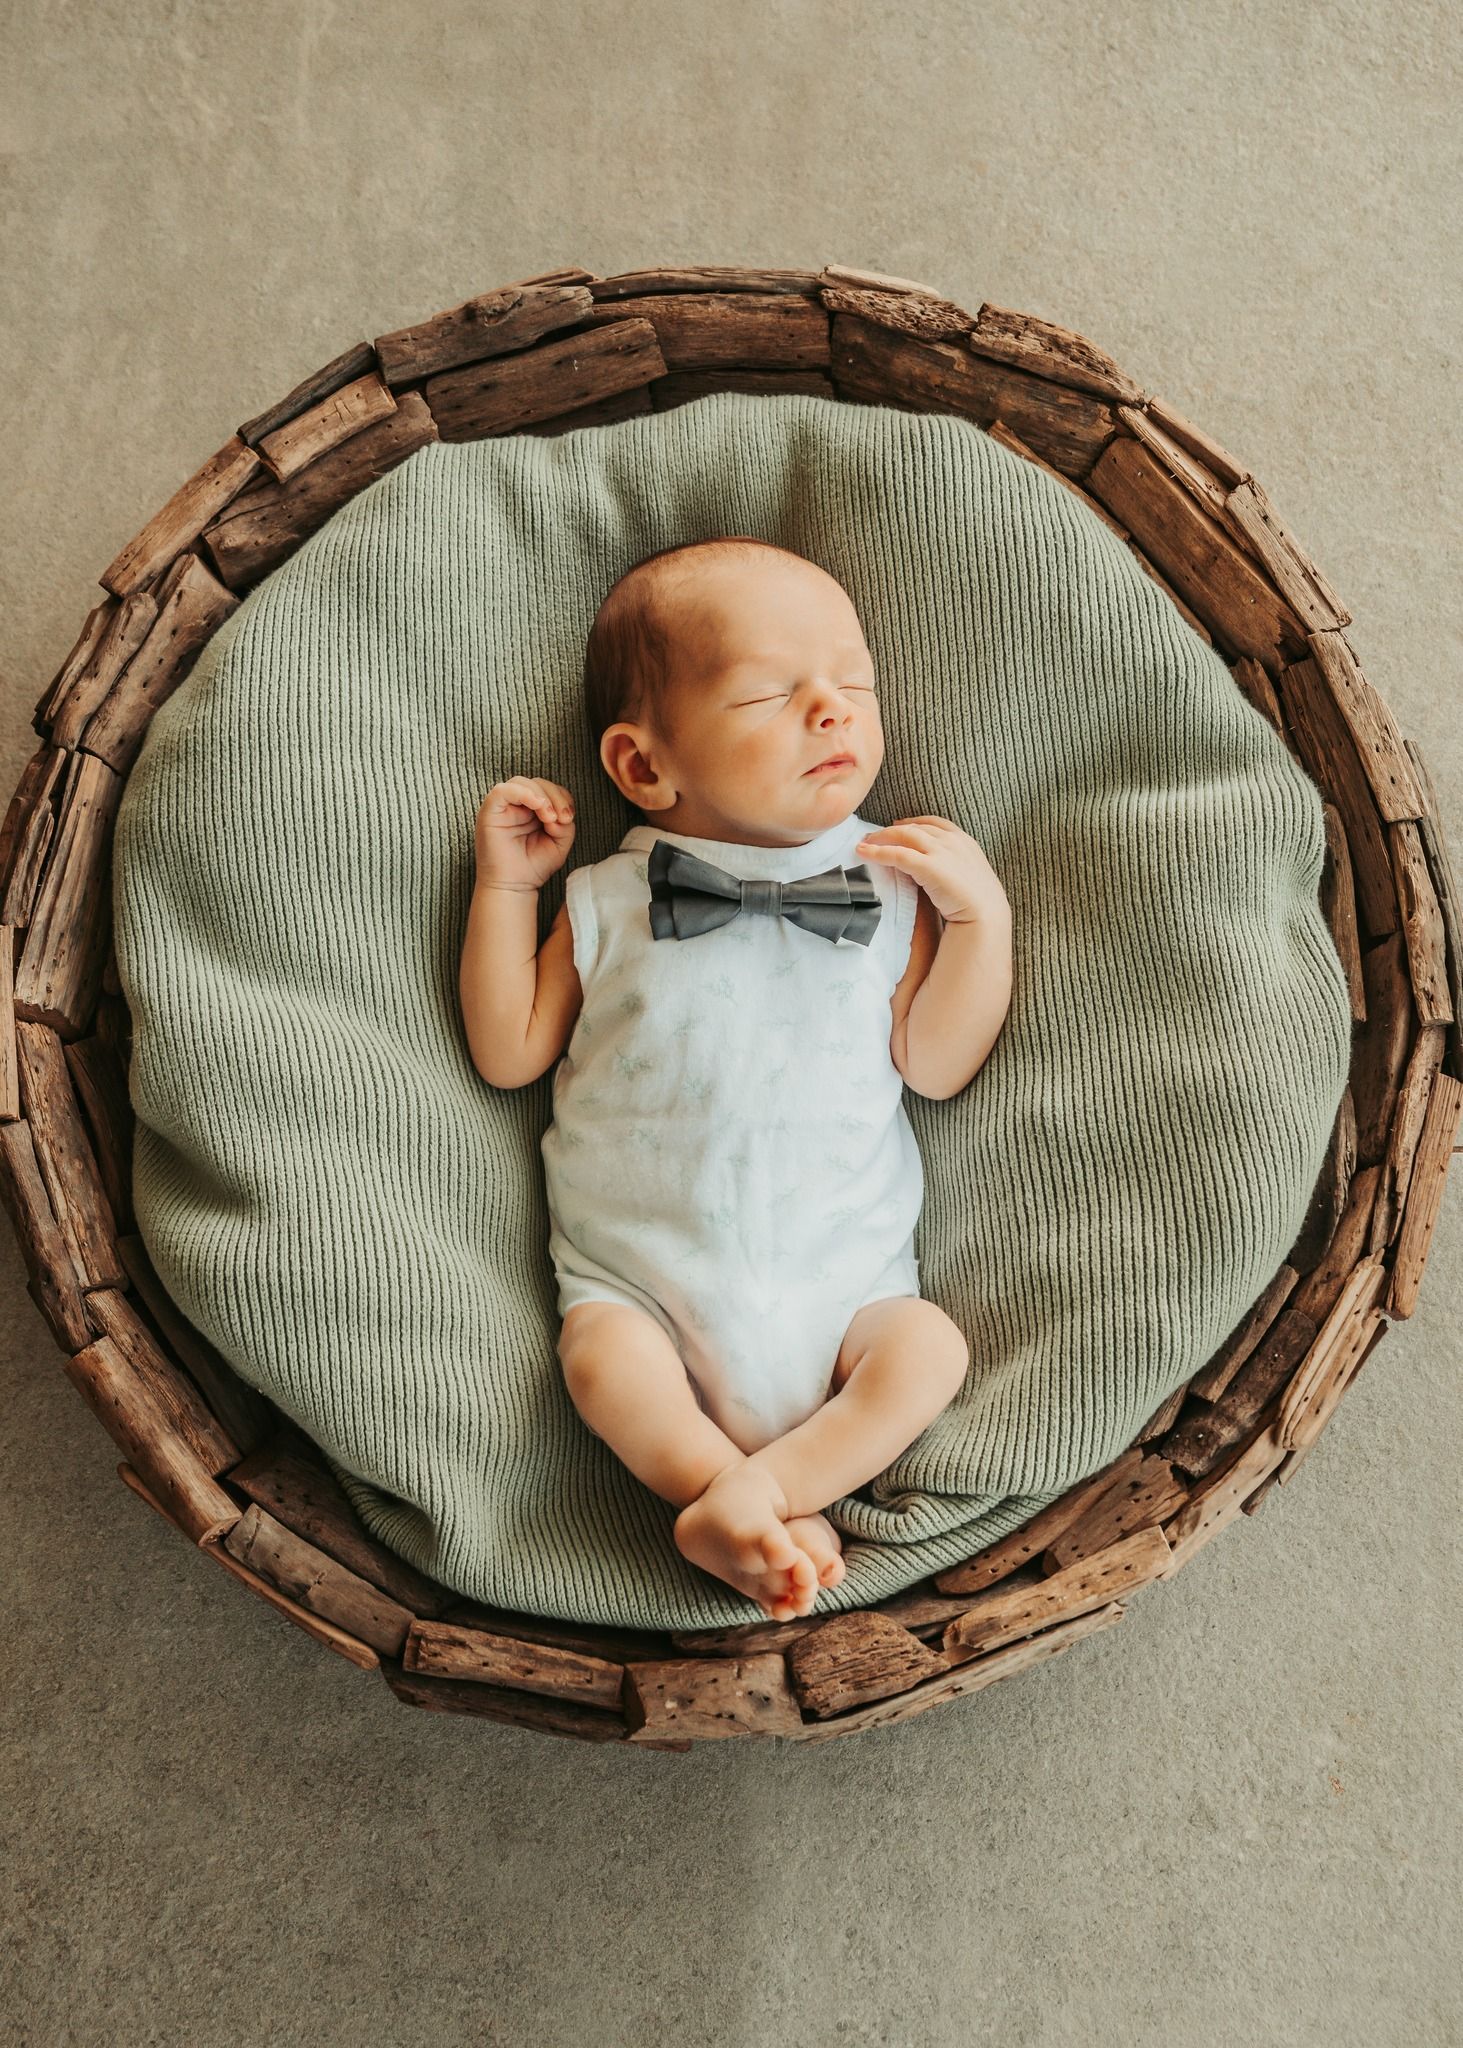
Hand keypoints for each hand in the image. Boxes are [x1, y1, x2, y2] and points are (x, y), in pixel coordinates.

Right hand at [474, 776, 575, 892]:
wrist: (513, 887)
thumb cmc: (533, 866)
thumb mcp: (559, 843)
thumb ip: (564, 824)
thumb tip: (557, 813)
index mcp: (532, 810)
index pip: (549, 790)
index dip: (562, 799)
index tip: (568, 819)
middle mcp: (516, 805)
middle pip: (538, 783)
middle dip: (555, 797)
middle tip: (562, 818)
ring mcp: (502, 807)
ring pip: (521, 782)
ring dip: (542, 796)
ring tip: (549, 818)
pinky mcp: (490, 811)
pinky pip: (502, 790)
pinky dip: (523, 793)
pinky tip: (537, 805)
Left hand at [854, 815, 1008, 926]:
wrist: (986, 916)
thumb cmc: (980, 904)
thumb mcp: (970, 877)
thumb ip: (956, 868)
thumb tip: (942, 874)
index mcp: (964, 841)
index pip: (934, 823)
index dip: (913, 823)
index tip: (898, 825)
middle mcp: (952, 841)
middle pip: (915, 828)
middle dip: (892, 830)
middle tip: (873, 835)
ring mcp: (941, 852)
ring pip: (904, 836)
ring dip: (881, 838)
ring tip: (864, 843)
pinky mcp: (928, 866)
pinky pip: (897, 854)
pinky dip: (877, 852)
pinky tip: (863, 852)